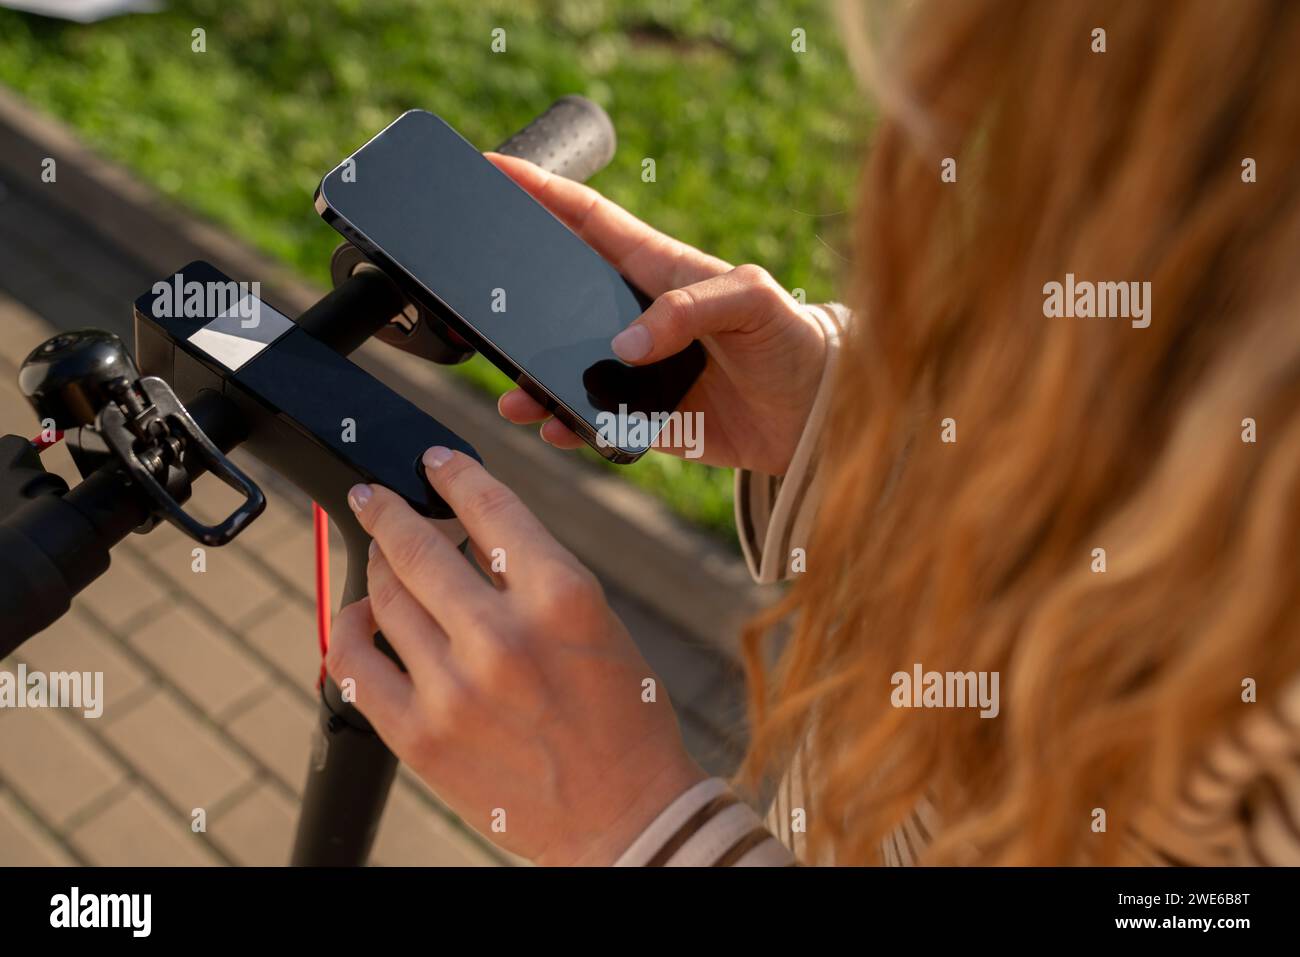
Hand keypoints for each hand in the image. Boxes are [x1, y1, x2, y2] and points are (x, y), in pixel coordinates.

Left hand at [327, 446, 706, 865]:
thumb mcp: (598, 622)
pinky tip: (360, 619)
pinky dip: (350, 629)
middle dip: (388, 509)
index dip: (452, 473)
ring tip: (381, 560)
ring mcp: (454, 688)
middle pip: (417, 544)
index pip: (487, 505)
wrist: (625, 816)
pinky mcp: (419, 737)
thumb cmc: (623, 718)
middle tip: (374, 497)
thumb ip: (534, 574)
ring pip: (384, 597)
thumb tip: (465, 535)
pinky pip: (355, 665)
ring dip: (377, 568)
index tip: (434, 462)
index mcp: (561, 597)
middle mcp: (502, 636)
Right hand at [487, 153, 828, 476]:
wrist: (820, 416)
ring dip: (534, 378)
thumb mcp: (753, 300)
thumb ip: (690, 308)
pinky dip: (571, 424)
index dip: (540, 190)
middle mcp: (640, 315)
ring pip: (568, 364)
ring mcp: (639, 366)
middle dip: (515, 297)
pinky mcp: (648, 416)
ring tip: (512, 397)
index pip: (587, 220)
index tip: (492, 166)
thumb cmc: (794, 340)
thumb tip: (625, 344)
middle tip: (477, 303)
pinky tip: (556, 428)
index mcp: (658, 269)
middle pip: (560, 296)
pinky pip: (596, 418)